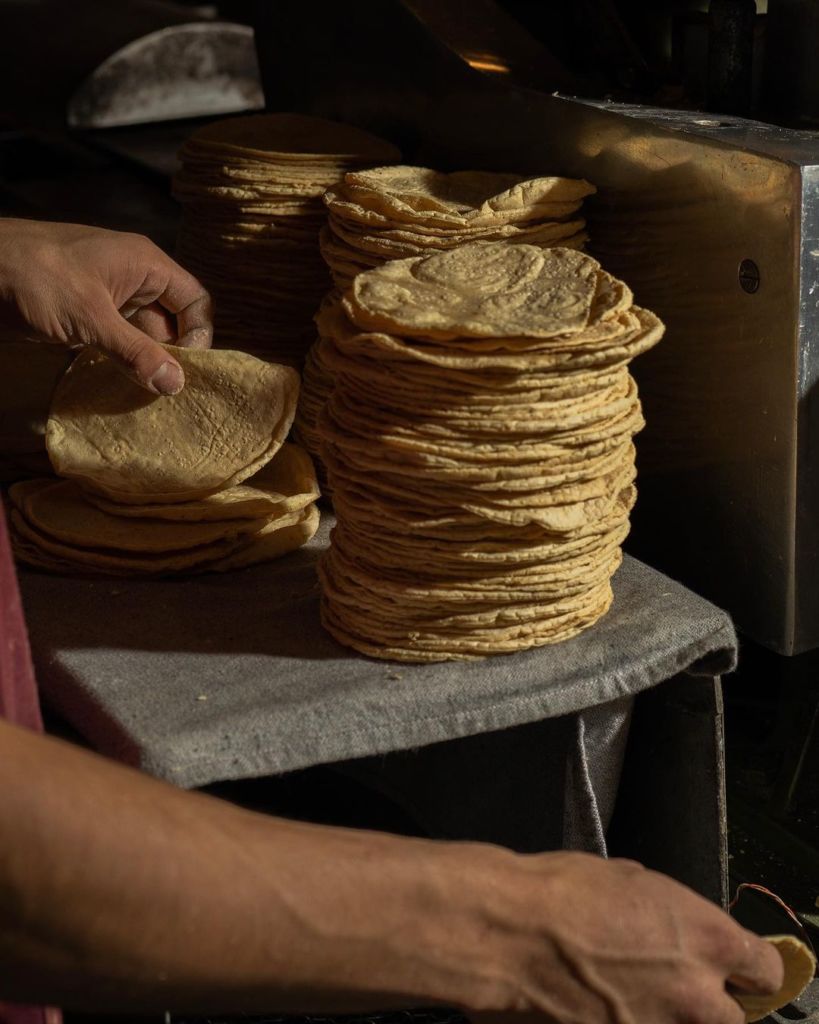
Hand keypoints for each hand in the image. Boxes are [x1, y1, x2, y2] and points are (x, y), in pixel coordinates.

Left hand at [0, 218, 211, 393]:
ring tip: (146, 396)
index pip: (195, 301)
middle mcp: (134, 280)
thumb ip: (135, 351)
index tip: (185, 369)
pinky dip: (122, 364)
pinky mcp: (87, 317)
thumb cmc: (34, 276)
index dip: (199, 335)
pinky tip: (121, 387)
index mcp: (145, 265)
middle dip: (172, 356)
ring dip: (145, 364)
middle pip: (173, 322)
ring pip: (144, 336)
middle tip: (165, 391)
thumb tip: (176, 384)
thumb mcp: (90, 317)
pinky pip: (118, 343)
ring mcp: (109, 298)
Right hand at [433, 848, 783, 1023]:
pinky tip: (594, 1007)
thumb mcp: (629, 880)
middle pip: (731, 1017)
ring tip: (624, 995)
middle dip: (704, 1001)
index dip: (743, 966)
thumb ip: (668, 914)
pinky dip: (624, 1023)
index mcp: (709, 940)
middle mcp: (697, 997)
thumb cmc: (562, 892)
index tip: (725, 964)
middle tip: (667, 982)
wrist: (508, 934)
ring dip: (666, 1017)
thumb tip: (670, 928)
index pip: (765, 971)